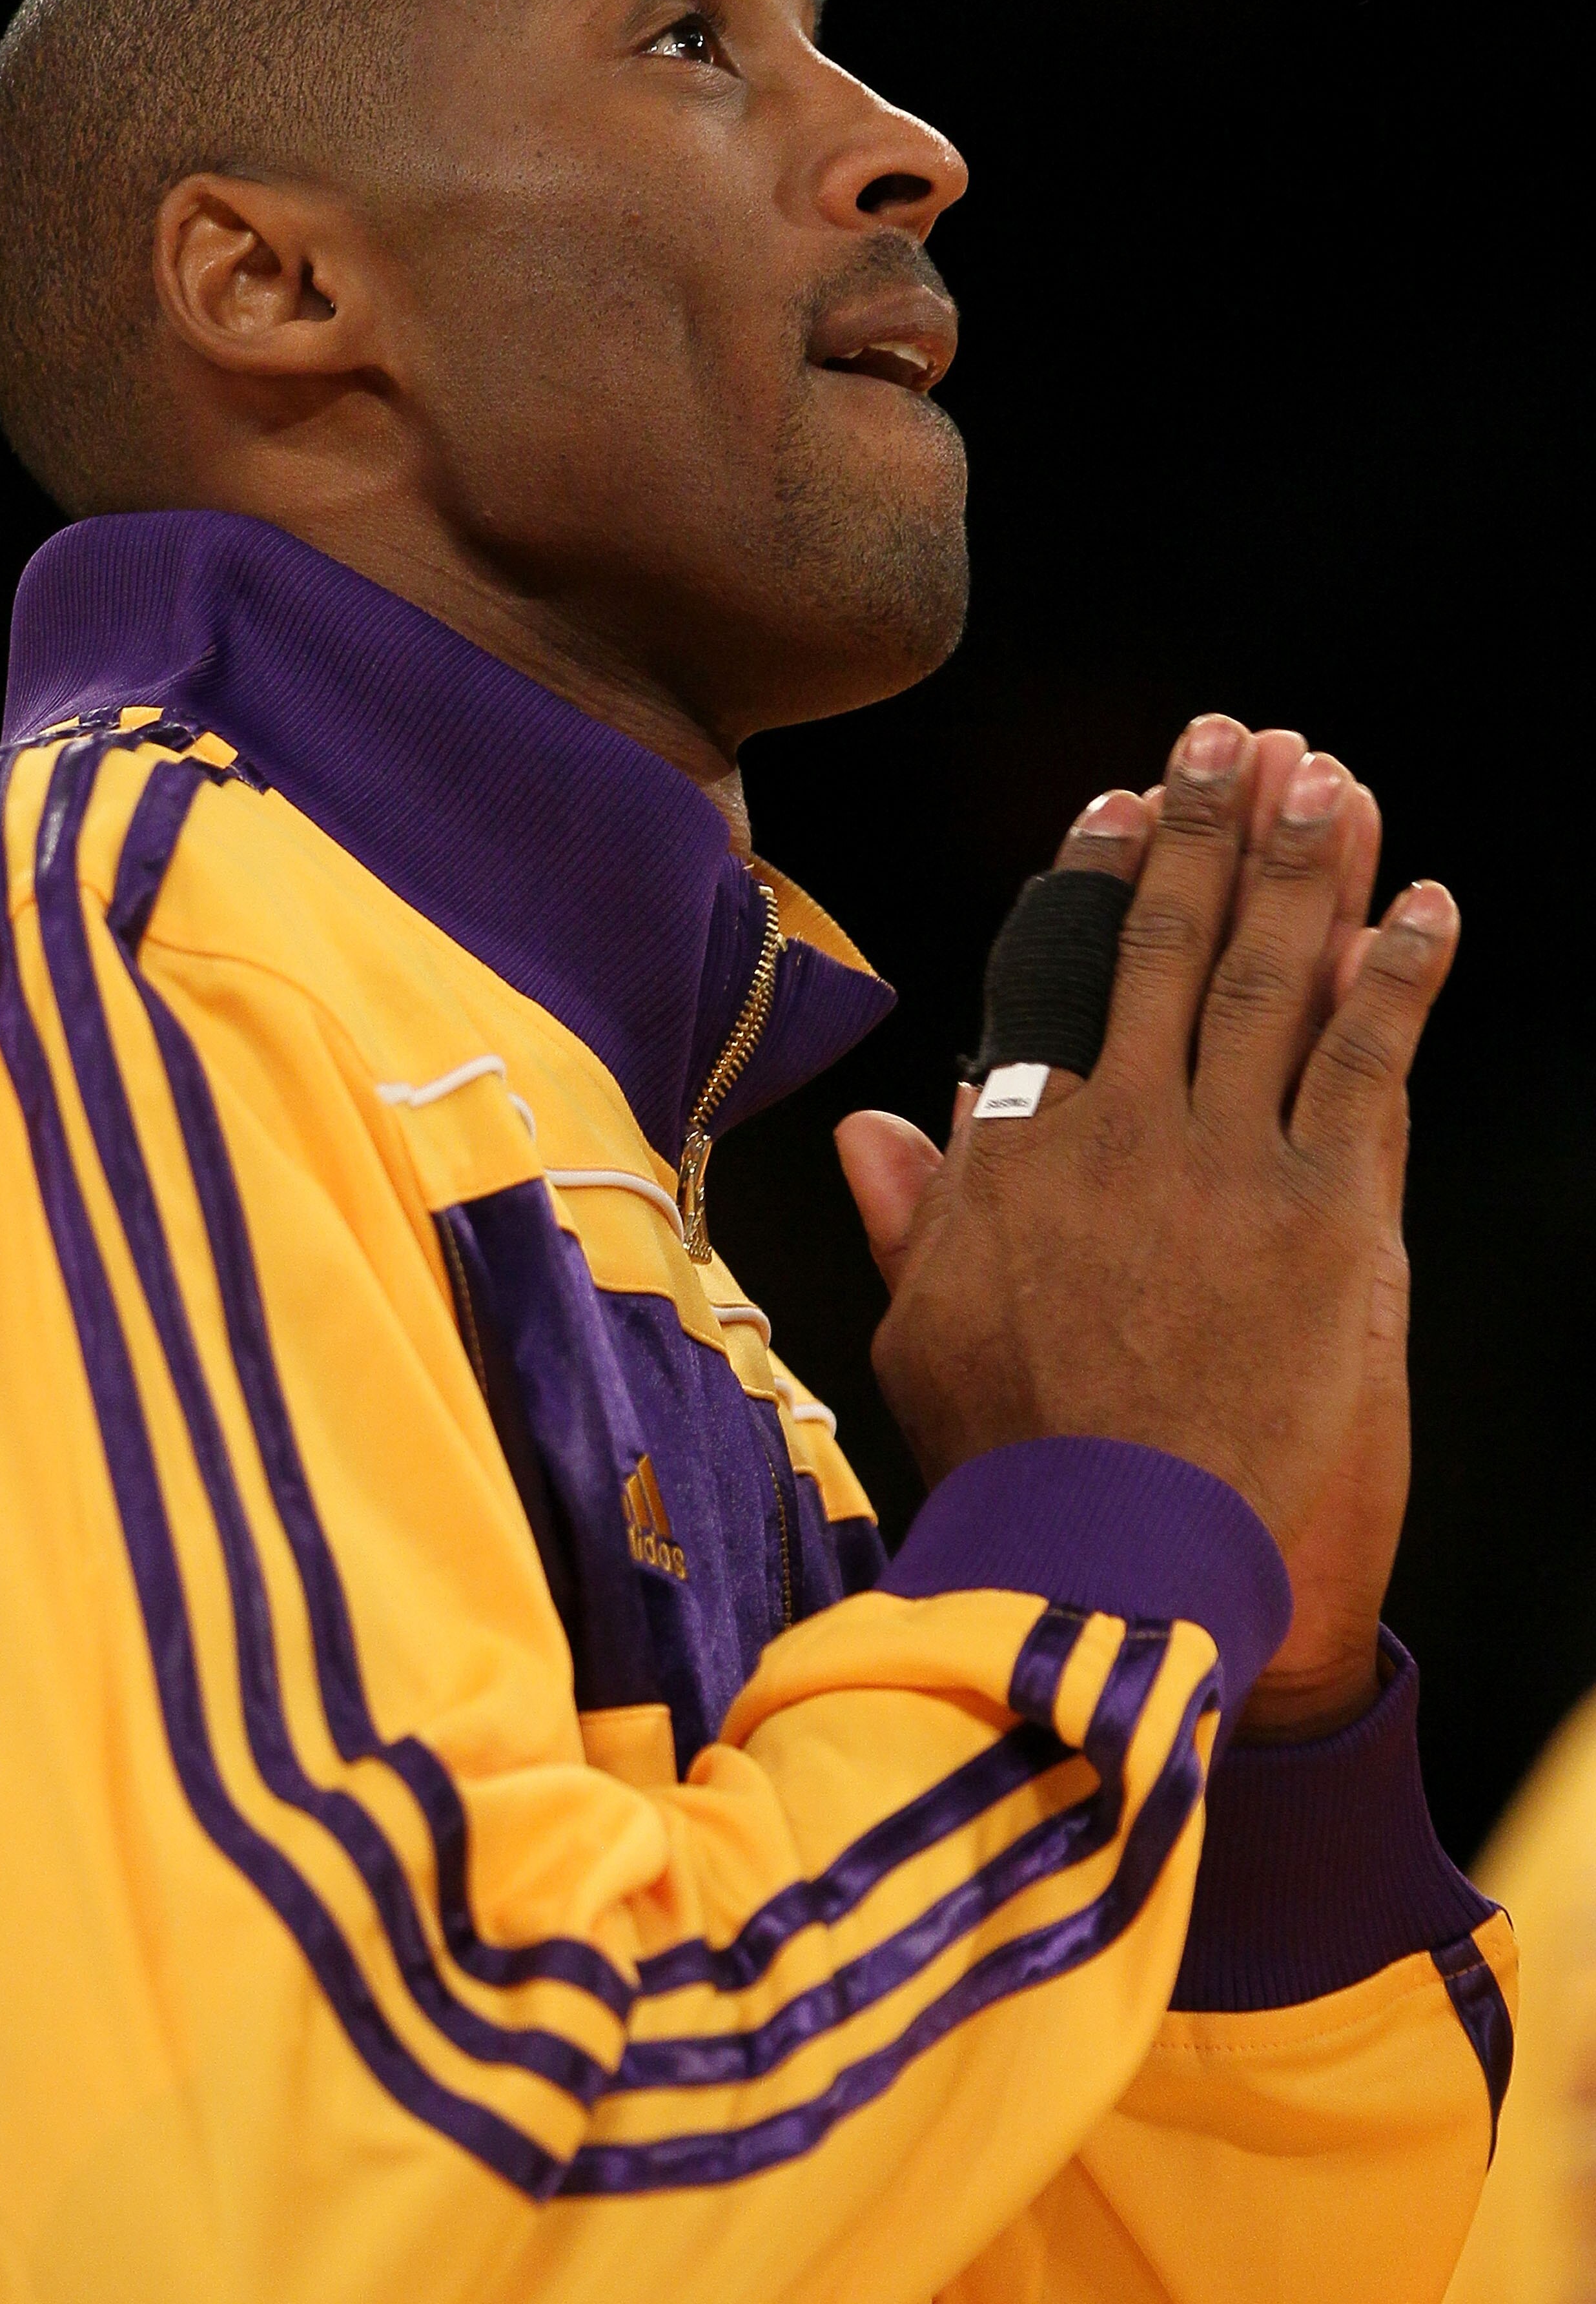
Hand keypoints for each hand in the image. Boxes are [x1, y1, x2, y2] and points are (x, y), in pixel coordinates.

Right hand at [836, 715, 1457, 1734]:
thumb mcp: (924, 1340)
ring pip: (1272, 978)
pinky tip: (1426, 901)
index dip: (1098, 880)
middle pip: (1171, 949)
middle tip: (1233, 738)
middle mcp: (1121, 1131)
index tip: (1119, 802)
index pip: (1059, 978)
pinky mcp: (1333, 1216)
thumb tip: (877, 1120)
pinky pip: (1372, 1061)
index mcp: (1016, 1156)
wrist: (1124, 1565)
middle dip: (1208, 831)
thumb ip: (909, 1218)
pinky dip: (1401, 974)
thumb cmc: (1018, 1470)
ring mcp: (1229, 1165)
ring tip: (1327, 775)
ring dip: (1304, 866)